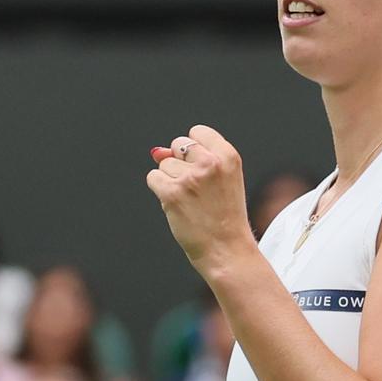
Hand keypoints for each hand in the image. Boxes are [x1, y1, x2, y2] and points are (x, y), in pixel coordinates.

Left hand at [146, 125, 255, 276]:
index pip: (198, 132)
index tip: (200, 167)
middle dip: (179, 162)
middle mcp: (210, 163)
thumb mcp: (221, 180)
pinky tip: (177, 204)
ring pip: (164, 164)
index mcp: (228, 156)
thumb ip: (194, 160)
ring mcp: (190, 178)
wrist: (226, 248)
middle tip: (195, 187)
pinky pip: (154, 178)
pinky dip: (160, 190)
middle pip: (178, 145)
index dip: (193, 149)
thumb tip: (157, 151)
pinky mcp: (172, 193)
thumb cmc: (223, 215)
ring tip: (190, 200)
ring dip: (171, 180)